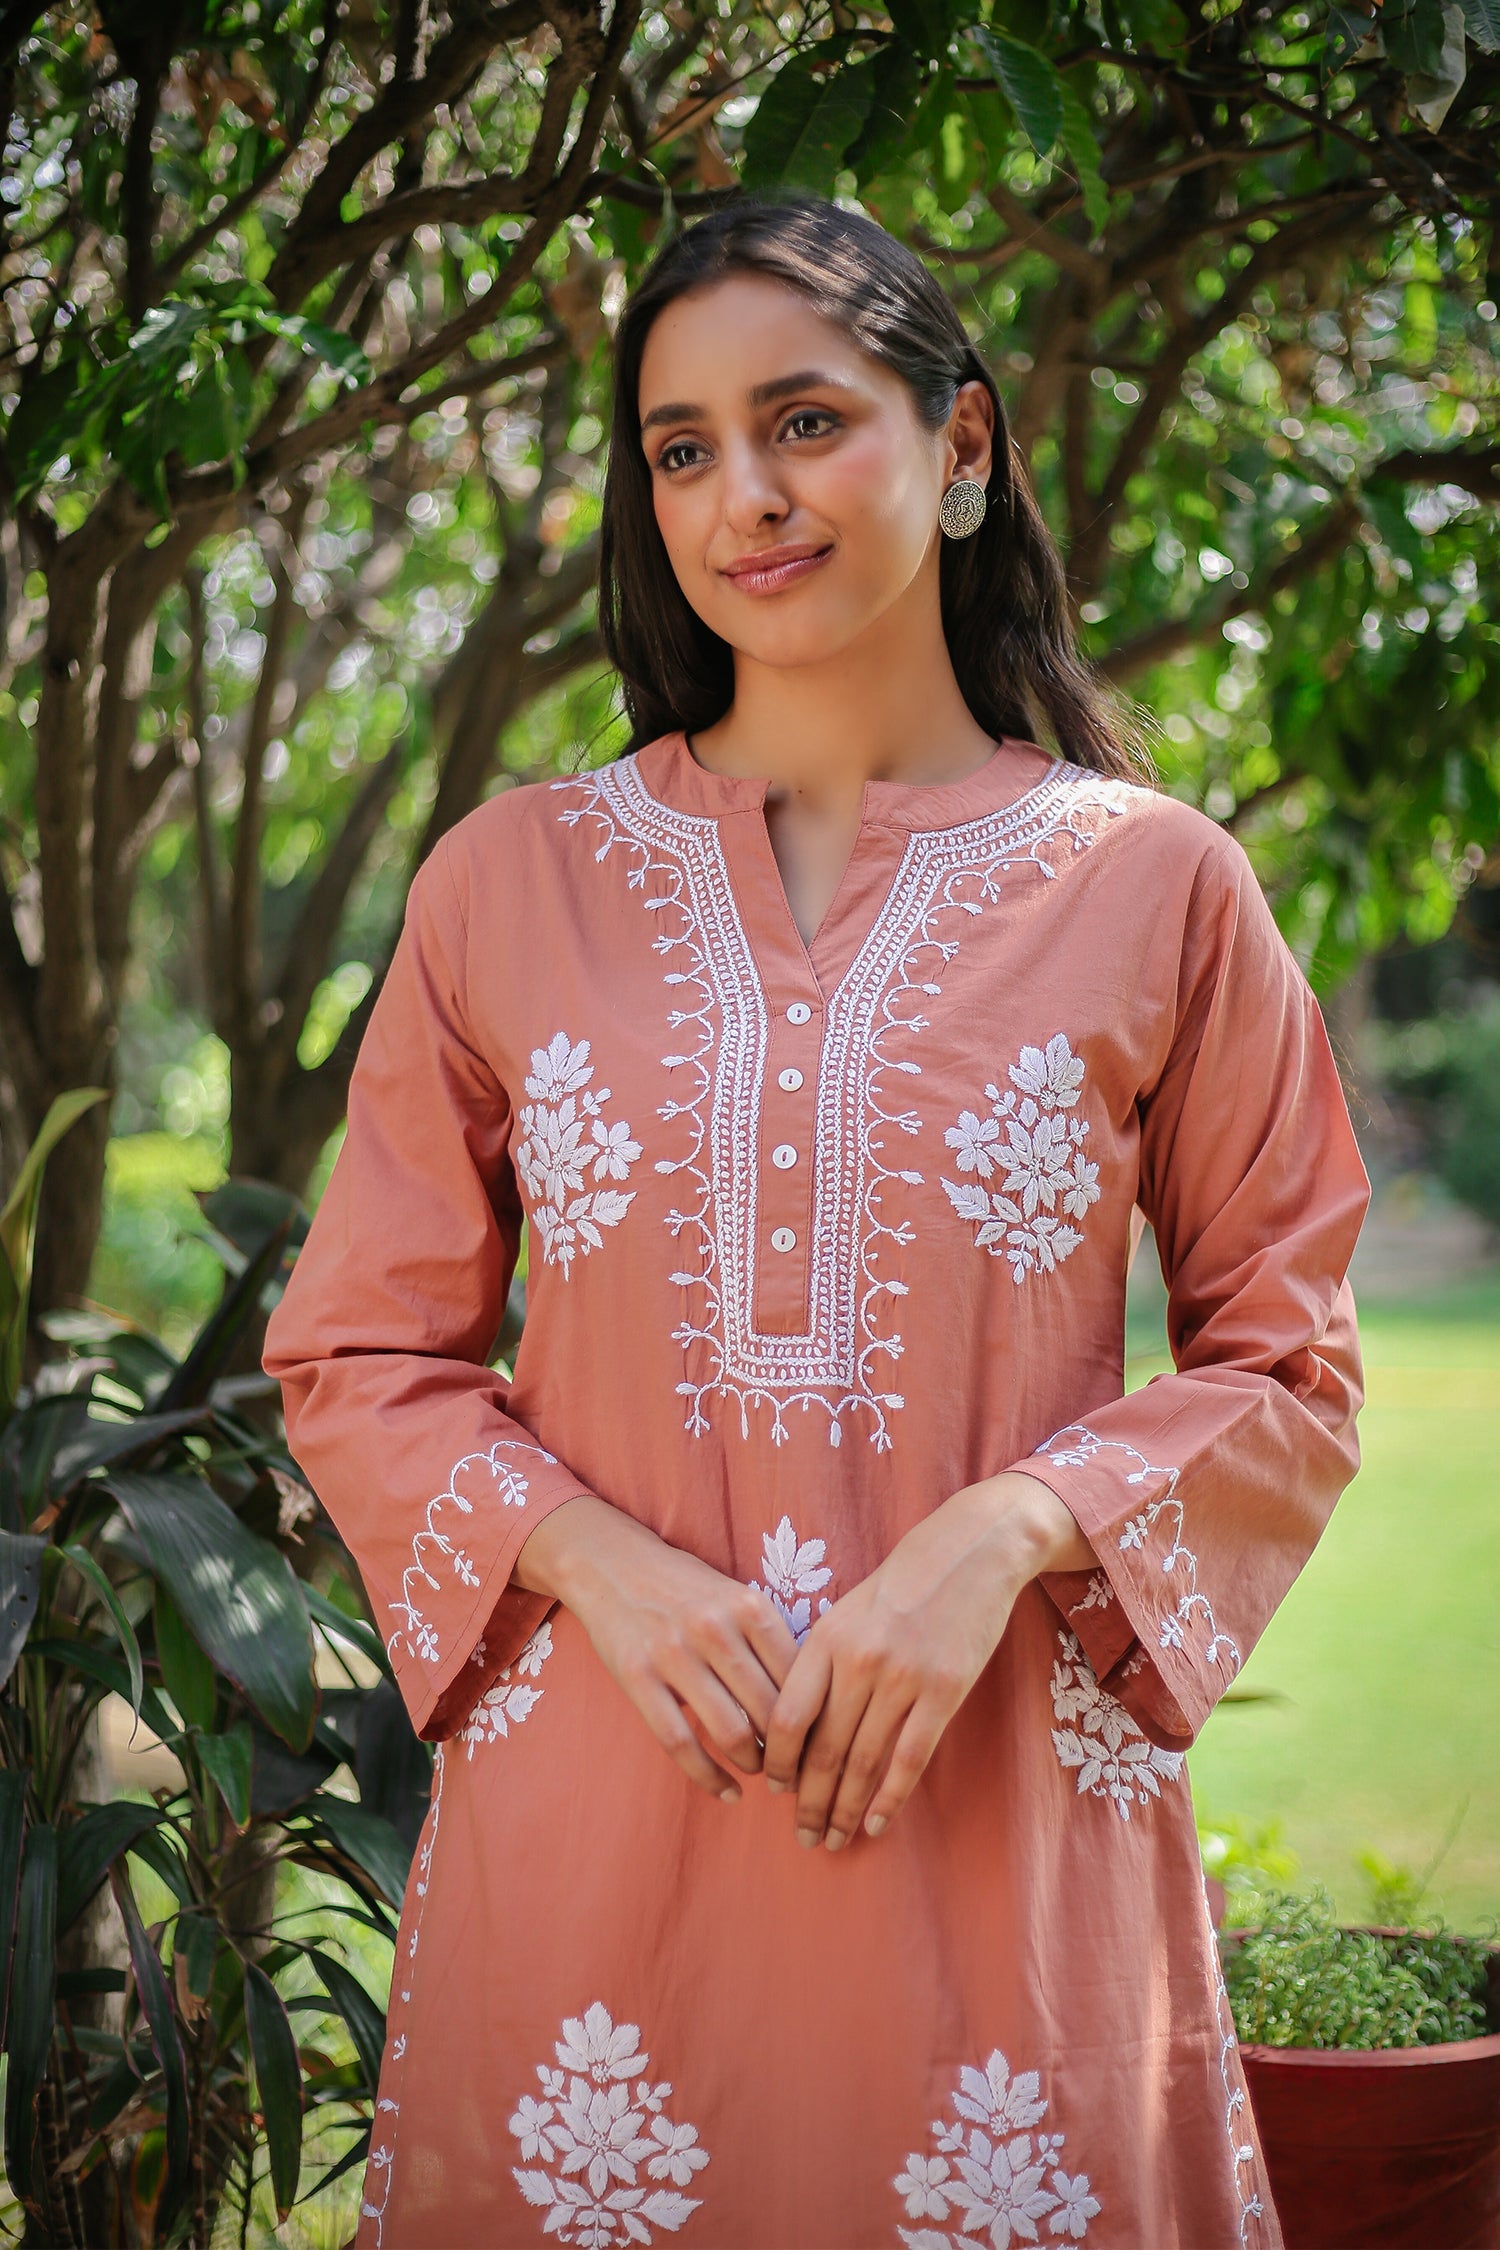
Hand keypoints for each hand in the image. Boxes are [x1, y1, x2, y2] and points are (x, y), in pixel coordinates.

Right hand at [512, 1494, 799, 1803]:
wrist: (612, 1564)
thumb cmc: (685, 1588)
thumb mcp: (735, 1596)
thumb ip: (768, 1641)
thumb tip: (811, 1706)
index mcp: (749, 1606)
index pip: (799, 1678)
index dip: (816, 1721)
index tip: (821, 1744)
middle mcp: (715, 1627)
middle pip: (770, 1710)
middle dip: (790, 1752)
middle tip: (797, 1770)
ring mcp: (673, 1653)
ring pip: (731, 1731)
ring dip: (754, 1764)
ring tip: (760, 1771)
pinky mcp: (638, 1677)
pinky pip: (680, 1743)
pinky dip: (709, 1777)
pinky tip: (727, 1791)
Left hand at [761, 1472, 1092, 1852]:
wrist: (971, 1551)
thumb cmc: (904, 1581)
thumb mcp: (849, 1609)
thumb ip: (823, 1660)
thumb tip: (796, 1722)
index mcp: (827, 1639)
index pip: (787, 1717)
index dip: (777, 1762)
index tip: (774, 1790)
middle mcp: (859, 1661)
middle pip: (823, 1749)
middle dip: (809, 1801)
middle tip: (803, 1836)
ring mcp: (903, 1678)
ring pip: (863, 1762)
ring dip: (846, 1809)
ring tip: (835, 1840)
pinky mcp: (944, 1692)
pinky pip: (910, 1758)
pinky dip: (890, 1797)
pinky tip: (877, 1823)